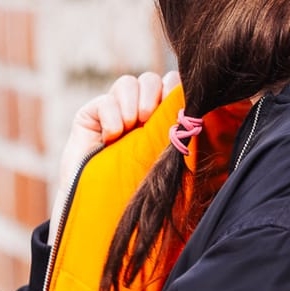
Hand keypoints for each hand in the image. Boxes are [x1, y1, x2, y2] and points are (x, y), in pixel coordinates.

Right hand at [49, 71, 180, 243]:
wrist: (101, 211)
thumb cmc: (140, 191)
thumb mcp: (167, 160)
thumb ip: (181, 137)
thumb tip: (199, 114)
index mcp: (160, 120)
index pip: (172, 86)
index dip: (175, 90)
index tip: (175, 111)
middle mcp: (137, 113)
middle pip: (151, 80)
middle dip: (153, 94)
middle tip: (148, 118)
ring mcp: (113, 112)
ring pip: (128, 83)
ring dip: (132, 102)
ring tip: (130, 126)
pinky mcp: (90, 116)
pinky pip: (104, 101)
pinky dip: (111, 117)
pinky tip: (110, 138)